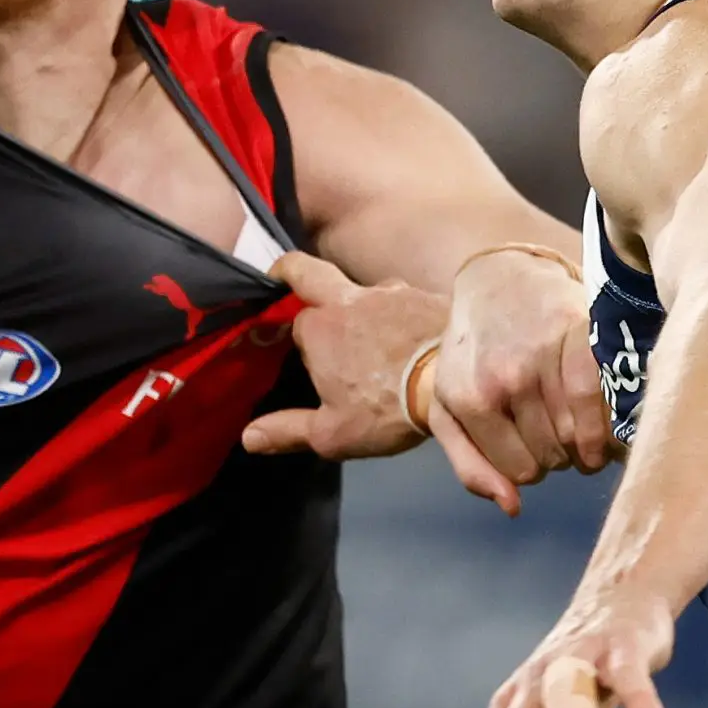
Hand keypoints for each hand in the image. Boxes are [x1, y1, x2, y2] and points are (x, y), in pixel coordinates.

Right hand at [241, 252, 445, 461]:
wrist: (458, 386)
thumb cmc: (387, 409)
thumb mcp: (331, 433)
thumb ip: (287, 431)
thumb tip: (248, 436)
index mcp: (318, 327)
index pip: (294, 323)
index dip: (295, 339)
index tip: (297, 353)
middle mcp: (350, 298)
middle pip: (308, 271)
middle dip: (292, 274)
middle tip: (287, 282)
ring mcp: (392, 292)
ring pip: (363, 290)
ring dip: (360, 307)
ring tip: (373, 338)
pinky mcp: (426, 295)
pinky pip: (404, 300)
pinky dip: (400, 315)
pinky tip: (410, 339)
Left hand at [430, 249, 609, 515]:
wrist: (497, 279)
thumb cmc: (472, 353)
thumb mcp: (449, 409)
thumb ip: (470, 465)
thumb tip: (512, 505)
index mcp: (467, 399)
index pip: (521, 472)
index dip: (533, 466)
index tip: (534, 448)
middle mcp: (502, 378)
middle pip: (553, 456)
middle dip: (558, 454)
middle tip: (555, 433)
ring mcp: (540, 355)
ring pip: (577, 435)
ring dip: (583, 444)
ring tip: (577, 430)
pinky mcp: (575, 332)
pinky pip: (596, 397)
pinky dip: (602, 426)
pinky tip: (602, 434)